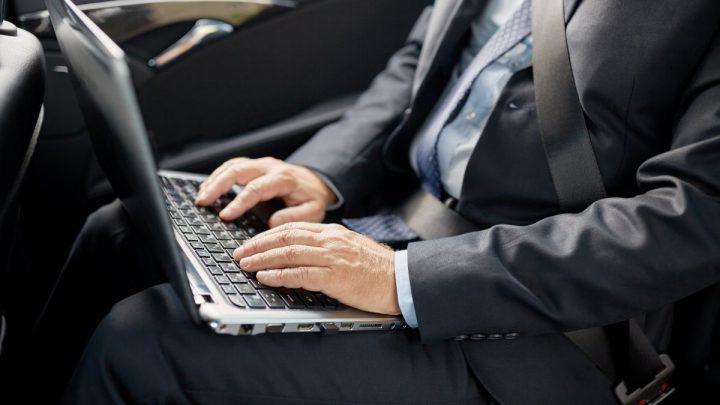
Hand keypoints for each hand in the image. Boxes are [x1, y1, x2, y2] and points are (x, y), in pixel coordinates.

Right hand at [195, 157, 337, 226]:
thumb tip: (272, 223)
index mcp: (283, 178)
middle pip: (238, 170)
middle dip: (217, 185)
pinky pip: (232, 166)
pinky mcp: (254, 166)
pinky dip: (217, 176)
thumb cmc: (312, 197)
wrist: (316, 182)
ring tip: (201, 197)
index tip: (225, 215)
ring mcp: (260, 165)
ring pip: (232, 165)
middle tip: (202, 201)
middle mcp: (269, 167)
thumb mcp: (313, 210)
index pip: (256, 188)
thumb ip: (295, 217)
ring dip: (214, 179)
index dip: (238, 202)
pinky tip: (208, 188)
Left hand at [233, 222, 400, 315]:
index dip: (266, 235)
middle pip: (285, 236)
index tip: (251, 243)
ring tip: (245, 264)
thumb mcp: (349, 250)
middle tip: (239, 253)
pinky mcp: (335, 276)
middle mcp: (330, 240)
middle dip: (257, 245)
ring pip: (289, 252)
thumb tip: (298, 255)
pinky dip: (279, 275)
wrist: (401, 280)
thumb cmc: (377, 270)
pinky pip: (300, 274)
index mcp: (332, 232)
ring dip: (262, 259)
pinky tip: (265, 277)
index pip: (292, 227)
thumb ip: (325, 248)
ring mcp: (332, 257)